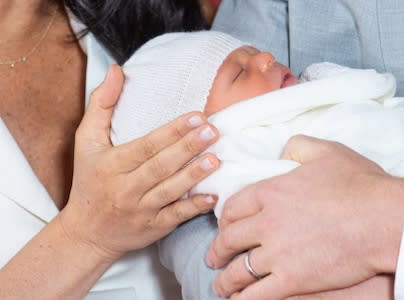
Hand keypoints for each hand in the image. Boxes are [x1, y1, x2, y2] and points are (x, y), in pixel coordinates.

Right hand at [59, 65, 220, 260]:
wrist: (86, 233)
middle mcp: (126, 188)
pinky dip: (194, 207)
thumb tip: (117, 70)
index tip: (196, 116)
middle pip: (160, 166)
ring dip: (194, 175)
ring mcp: (141, 210)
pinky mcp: (153, 228)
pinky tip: (213, 196)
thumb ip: (101, 105)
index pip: (146, 146)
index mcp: (111, 164)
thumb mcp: (85, 142)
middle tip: (213, 131)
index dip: (172, 131)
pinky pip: (175, 217)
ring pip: (170, 191)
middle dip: (188, 148)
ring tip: (216, 159)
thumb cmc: (89, 180)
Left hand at [206, 135, 403, 298]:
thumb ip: (299, 146)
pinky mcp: (293, 279)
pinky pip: (257, 295)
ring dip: (226, 280)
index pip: (233, 207)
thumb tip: (285, 150)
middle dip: (217, 251)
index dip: (224, 220)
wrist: (384, 218)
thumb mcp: (327, 151)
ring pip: (239, 271)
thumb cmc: (359, 184)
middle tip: (214, 257)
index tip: (223, 227)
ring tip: (222, 285)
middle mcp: (267, 222)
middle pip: (229, 239)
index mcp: (271, 192)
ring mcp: (278, 253)